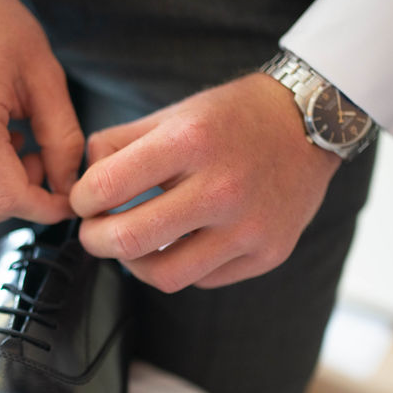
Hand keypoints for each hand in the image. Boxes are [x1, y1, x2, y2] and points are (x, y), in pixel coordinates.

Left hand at [69, 73, 340, 291]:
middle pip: (129, 239)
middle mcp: (222, 187)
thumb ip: (118, 145)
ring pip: (164, 275)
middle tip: (93, 232)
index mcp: (191, 141)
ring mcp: (249, 227)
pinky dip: (179, 266)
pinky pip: (202, 279)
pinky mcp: (268, 253)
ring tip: (131, 245)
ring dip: (133, 264)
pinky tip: (178, 244)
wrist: (312, 124)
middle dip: (95, 239)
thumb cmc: (233, 118)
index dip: (80, 200)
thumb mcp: (173, 113)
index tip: (83, 201)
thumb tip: (81, 183)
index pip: (107, 187)